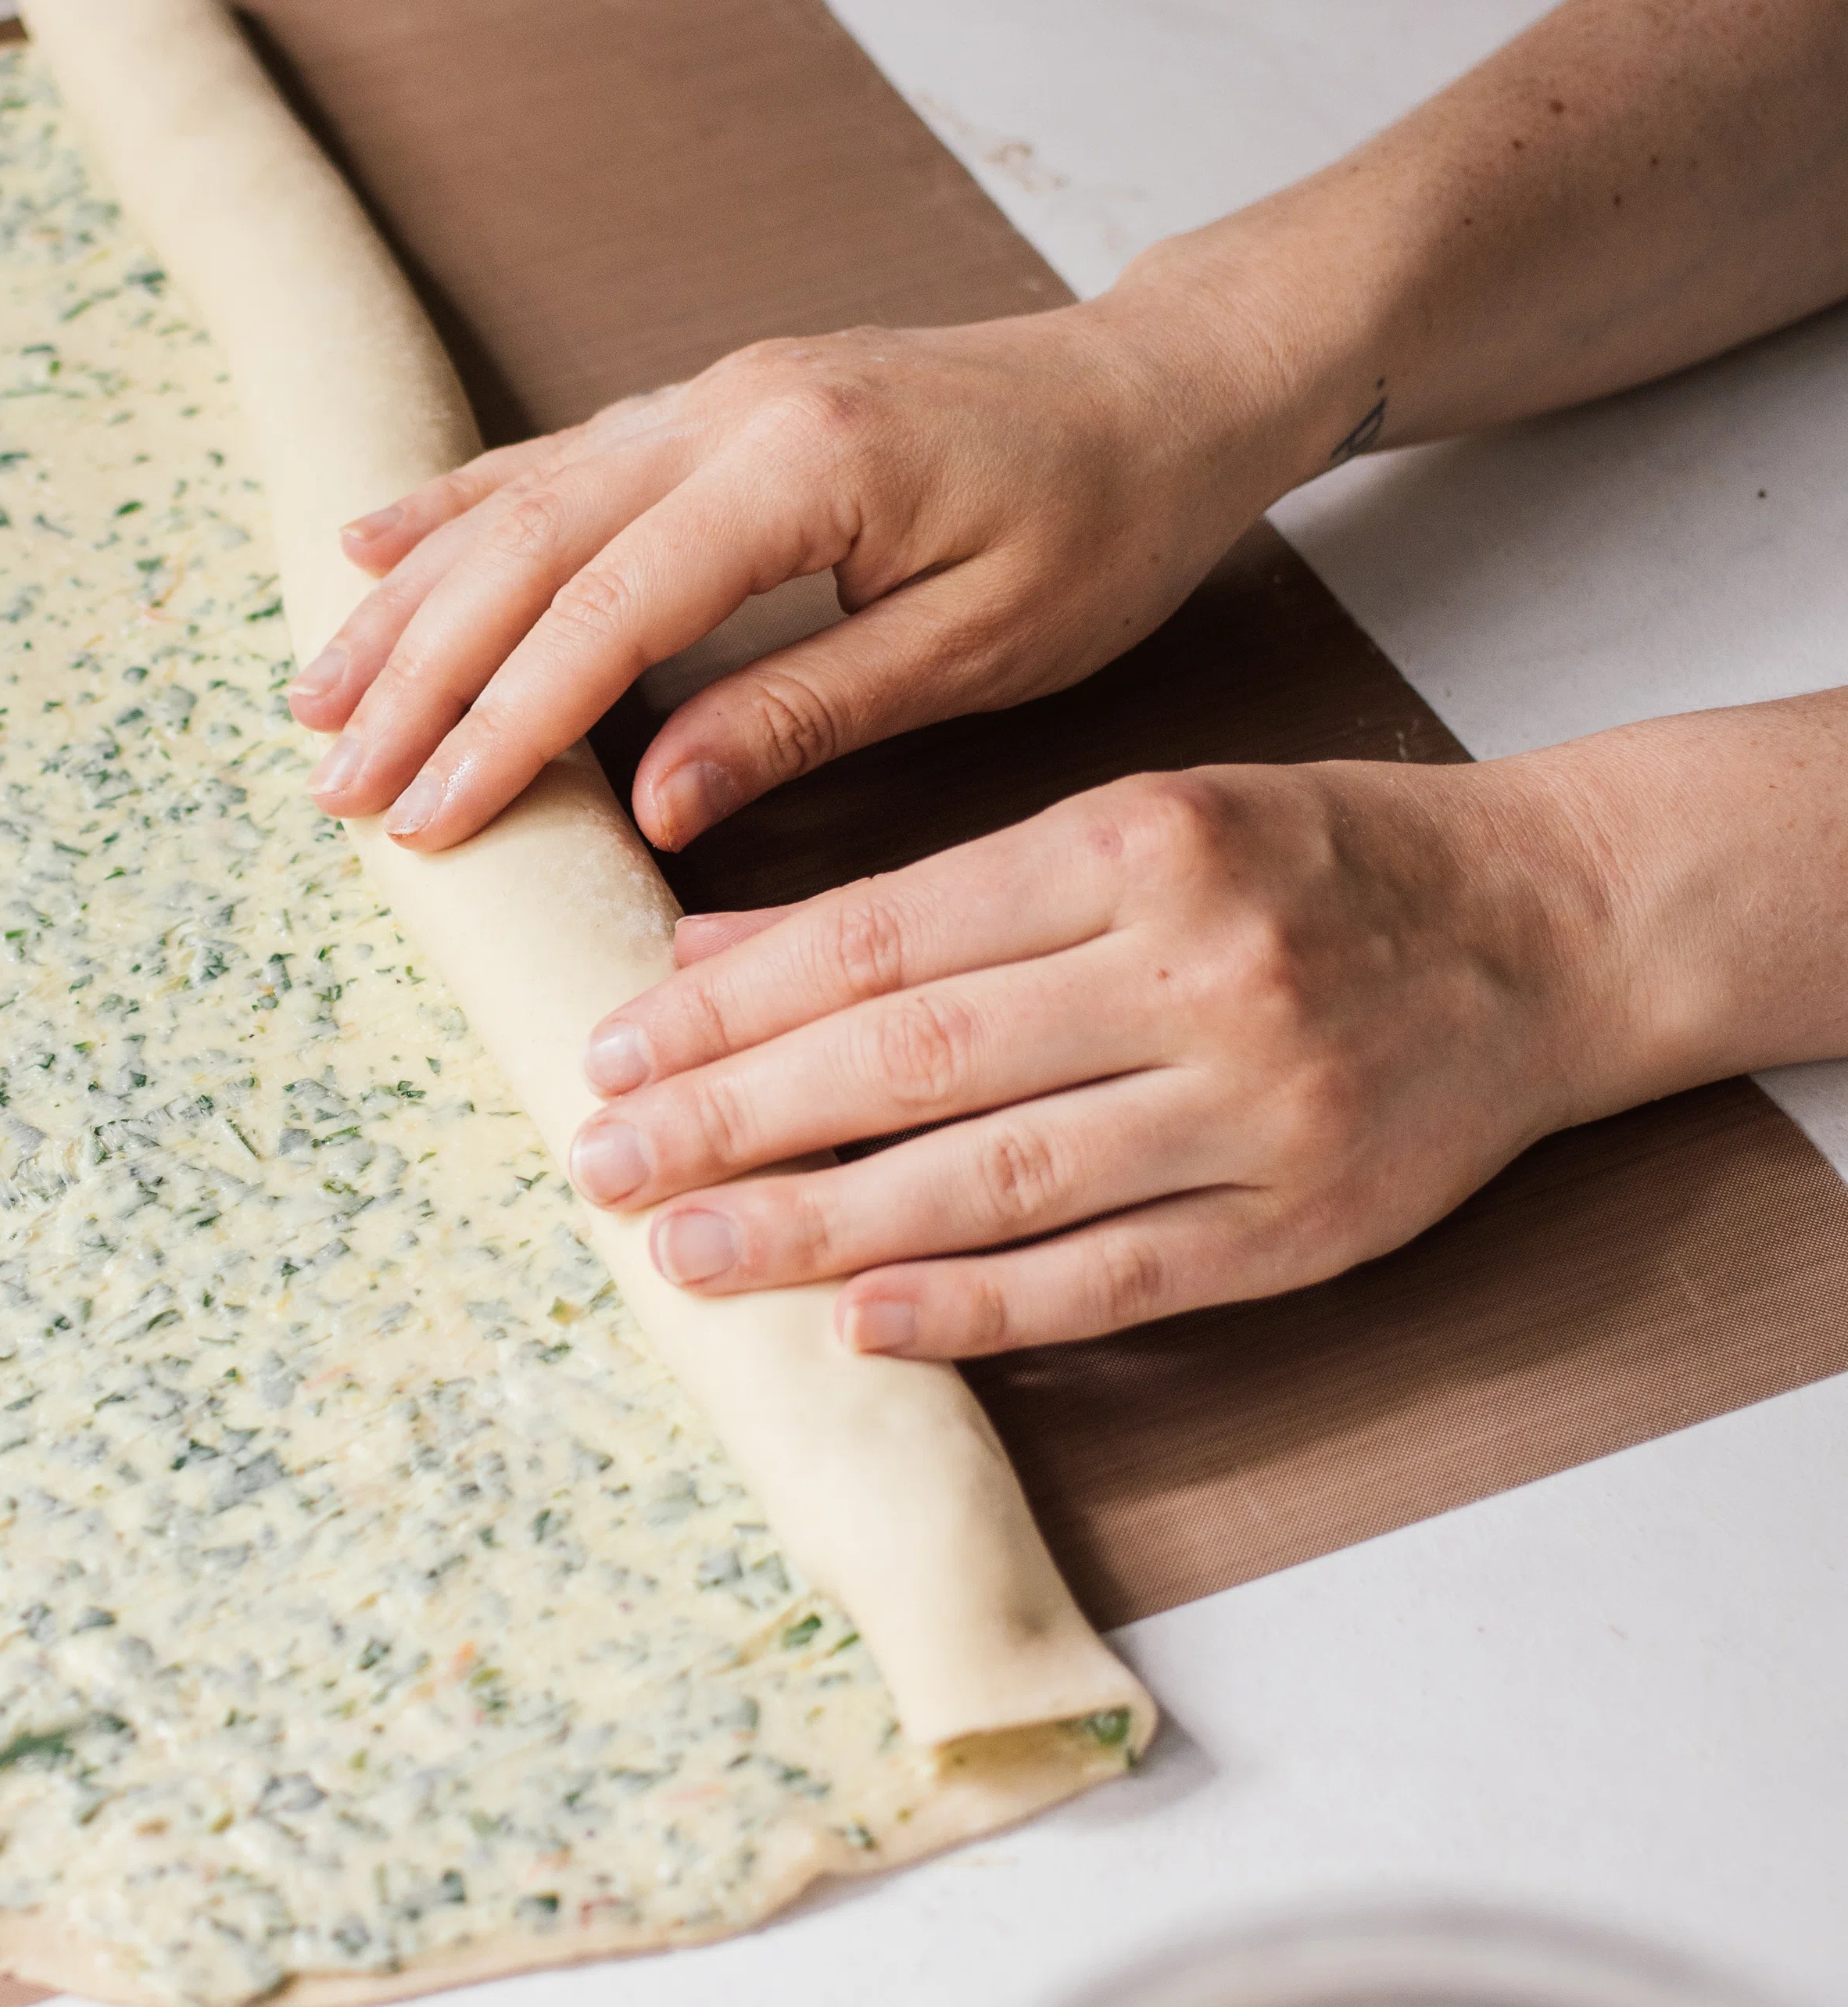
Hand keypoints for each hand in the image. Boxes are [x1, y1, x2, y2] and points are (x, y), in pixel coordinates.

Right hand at [291, 299, 1301, 852]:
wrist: (1165, 385)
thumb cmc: (1105, 522)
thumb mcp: (981, 645)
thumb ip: (805, 712)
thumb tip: (655, 804)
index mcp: (805, 467)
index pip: (607, 608)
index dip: (502, 721)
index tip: (425, 816)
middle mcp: (733, 407)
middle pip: (528, 548)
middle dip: (417, 674)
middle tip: (335, 784)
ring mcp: (711, 391)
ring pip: (519, 497)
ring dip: (410, 601)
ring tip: (316, 698)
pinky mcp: (710, 399)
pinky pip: (553, 456)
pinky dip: (457, 508)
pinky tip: (374, 547)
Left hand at [557, 760, 1658, 1357]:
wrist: (1548, 927)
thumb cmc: (1303, 862)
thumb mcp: (1119, 824)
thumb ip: (921, 899)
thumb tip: (707, 956)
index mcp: (1131, 846)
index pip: (879, 941)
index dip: (726, 1008)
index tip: (606, 1052)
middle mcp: (1192, 972)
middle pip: (912, 1062)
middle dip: (733, 1119)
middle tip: (601, 1165)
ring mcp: (1254, 1111)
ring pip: (993, 1183)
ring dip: (818, 1226)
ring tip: (683, 1251)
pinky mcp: (1303, 1229)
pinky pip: (1110, 1281)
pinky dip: (977, 1308)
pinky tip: (857, 1325)